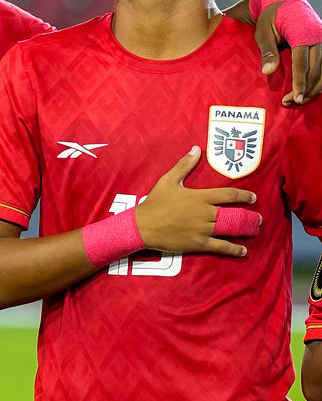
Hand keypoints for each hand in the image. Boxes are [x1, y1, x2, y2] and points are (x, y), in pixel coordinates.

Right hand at [134, 147, 258, 257]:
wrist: (142, 226)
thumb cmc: (154, 203)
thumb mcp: (168, 181)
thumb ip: (184, 165)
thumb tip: (196, 149)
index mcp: (200, 197)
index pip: (228, 195)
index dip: (243, 196)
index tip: (252, 198)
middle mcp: (205, 213)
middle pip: (233, 214)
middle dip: (249, 216)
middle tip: (258, 218)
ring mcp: (203, 229)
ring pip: (230, 230)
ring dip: (244, 230)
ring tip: (254, 230)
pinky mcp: (198, 243)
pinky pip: (220, 247)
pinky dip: (233, 249)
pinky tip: (243, 251)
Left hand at [255, 1, 321, 105]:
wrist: (284, 2)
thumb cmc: (270, 18)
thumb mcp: (263, 33)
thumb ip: (267, 51)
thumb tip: (268, 72)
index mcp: (302, 32)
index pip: (302, 62)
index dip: (300, 82)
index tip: (296, 98)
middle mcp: (317, 36)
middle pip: (317, 68)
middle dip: (307, 88)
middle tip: (294, 103)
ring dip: (315, 86)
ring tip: (300, 100)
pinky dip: (320, 78)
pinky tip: (310, 90)